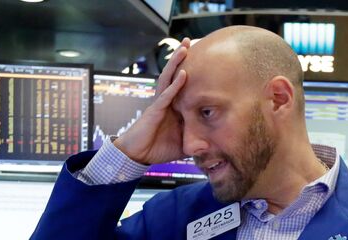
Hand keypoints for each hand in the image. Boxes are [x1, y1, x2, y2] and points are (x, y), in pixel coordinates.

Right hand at [113, 38, 190, 164]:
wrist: (137, 156)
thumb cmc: (157, 149)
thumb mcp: (183, 146)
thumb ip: (195, 143)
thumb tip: (210, 146)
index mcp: (173, 107)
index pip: (184, 86)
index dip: (190, 71)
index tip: (202, 58)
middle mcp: (166, 102)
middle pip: (174, 75)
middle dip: (181, 58)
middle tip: (190, 41)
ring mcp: (160, 104)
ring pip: (168, 79)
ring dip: (176, 63)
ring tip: (184, 47)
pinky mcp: (154, 111)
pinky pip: (166, 95)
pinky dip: (175, 85)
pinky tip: (183, 74)